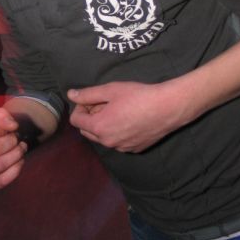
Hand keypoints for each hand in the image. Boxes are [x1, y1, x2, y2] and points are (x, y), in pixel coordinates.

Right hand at [0, 107, 26, 190]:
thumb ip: (1, 115)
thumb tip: (13, 125)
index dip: (5, 129)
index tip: (9, 129)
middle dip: (12, 142)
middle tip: (17, 139)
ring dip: (16, 154)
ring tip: (21, 148)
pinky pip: (3, 180)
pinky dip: (16, 169)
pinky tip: (20, 161)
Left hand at [68, 80, 190, 152]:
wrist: (167, 108)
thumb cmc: (139, 96)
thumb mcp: (111, 90)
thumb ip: (88, 94)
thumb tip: (71, 95)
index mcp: (99, 127)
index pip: (75, 120)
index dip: (80, 108)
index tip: (92, 99)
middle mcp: (108, 142)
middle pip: (87, 131)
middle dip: (90, 118)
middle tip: (104, 104)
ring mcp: (121, 148)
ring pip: (103, 137)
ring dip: (104, 126)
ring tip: (118, 110)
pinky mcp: (134, 149)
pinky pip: (118, 142)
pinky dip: (118, 132)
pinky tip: (130, 119)